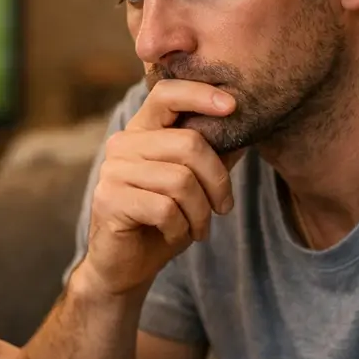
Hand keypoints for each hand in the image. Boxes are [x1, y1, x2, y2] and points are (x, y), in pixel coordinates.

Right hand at [81, 79, 241, 295]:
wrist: (126, 265)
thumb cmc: (162, 221)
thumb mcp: (196, 184)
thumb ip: (215, 154)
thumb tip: (249, 124)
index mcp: (142, 131)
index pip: (166, 93)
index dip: (200, 94)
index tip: (233, 106)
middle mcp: (123, 144)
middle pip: (189, 144)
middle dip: (217, 181)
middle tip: (223, 208)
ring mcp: (112, 171)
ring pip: (181, 181)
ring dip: (200, 212)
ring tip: (198, 227)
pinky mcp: (109, 200)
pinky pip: (165, 209)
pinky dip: (180, 228)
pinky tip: (174, 234)